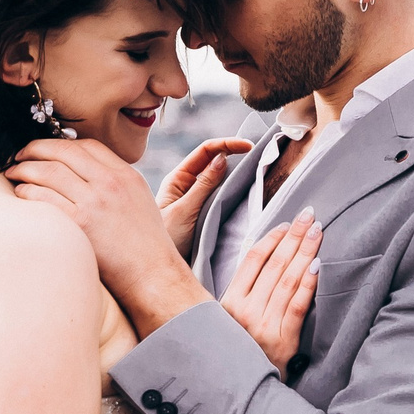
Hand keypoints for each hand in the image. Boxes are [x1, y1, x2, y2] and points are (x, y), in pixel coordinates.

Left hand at [5, 138, 211, 335]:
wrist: (153, 276)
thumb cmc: (145, 245)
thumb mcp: (138, 200)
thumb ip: (115, 183)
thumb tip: (82, 174)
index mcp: (125, 175)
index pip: (87, 145)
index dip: (59, 143)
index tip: (44, 149)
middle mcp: (110, 183)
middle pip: (64, 151)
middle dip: (35, 149)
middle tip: (19, 155)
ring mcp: (94, 202)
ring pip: (49, 171)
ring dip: (24, 168)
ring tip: (12, 172)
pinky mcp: (80, 224)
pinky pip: (43, 197)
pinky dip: (26, 191)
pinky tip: (19, 194)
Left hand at [156, 137, 251, 256]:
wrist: (156, 269)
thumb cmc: (163, 240)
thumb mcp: (184, 211)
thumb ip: (203, 185)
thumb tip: (222, 158)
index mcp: (177, 179)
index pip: (204, 152)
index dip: (226, 144)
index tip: (248, 146)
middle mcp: (185, 185)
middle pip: (212, 160)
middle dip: (233, 152)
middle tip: (257, 152)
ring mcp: (194, 199)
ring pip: (218, 178)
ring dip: (234, 171)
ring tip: (254, 166)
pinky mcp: (202, 213)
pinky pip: (218, 196)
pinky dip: (231, 189)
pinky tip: (243, 188)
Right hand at [222, 212, 320, 371]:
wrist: (246, 390)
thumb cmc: (241, 349)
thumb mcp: (230, 320)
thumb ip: (243, 292)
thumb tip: (265, 256)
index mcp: (228, 303)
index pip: (252, 260)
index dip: (272, 238)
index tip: (287, 224)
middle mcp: (244, 312)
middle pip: (273, 265)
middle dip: (294, 237)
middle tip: (309, 215)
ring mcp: (264, 326)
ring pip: (287, 281)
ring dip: (304, 252)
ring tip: (317, 232)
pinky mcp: (283, 341)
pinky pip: (298, 306)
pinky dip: (308, 284)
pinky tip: (318, 265)